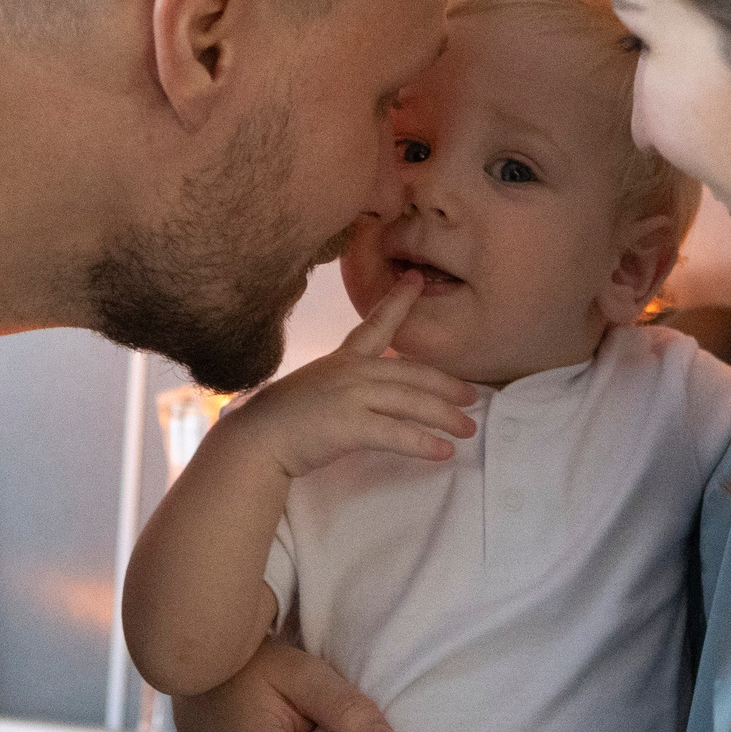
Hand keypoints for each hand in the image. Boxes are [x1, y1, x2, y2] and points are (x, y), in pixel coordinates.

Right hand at [220, 272, 475, 480]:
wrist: (257, 439)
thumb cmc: (283, 420)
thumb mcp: (315, 388)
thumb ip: (343, 384)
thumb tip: (371, 391)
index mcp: (342, 359)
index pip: (375, 324)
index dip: (399, 301)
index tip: (416, 279)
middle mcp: (351, 371)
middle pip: (411, 372)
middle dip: (446, 384)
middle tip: (473, 396)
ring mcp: (350, 396)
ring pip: (411, 402)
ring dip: (445, 417)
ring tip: (467, 430)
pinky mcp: (349, 425)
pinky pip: (397, 433)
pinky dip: (423, 443)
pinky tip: (443, 452)